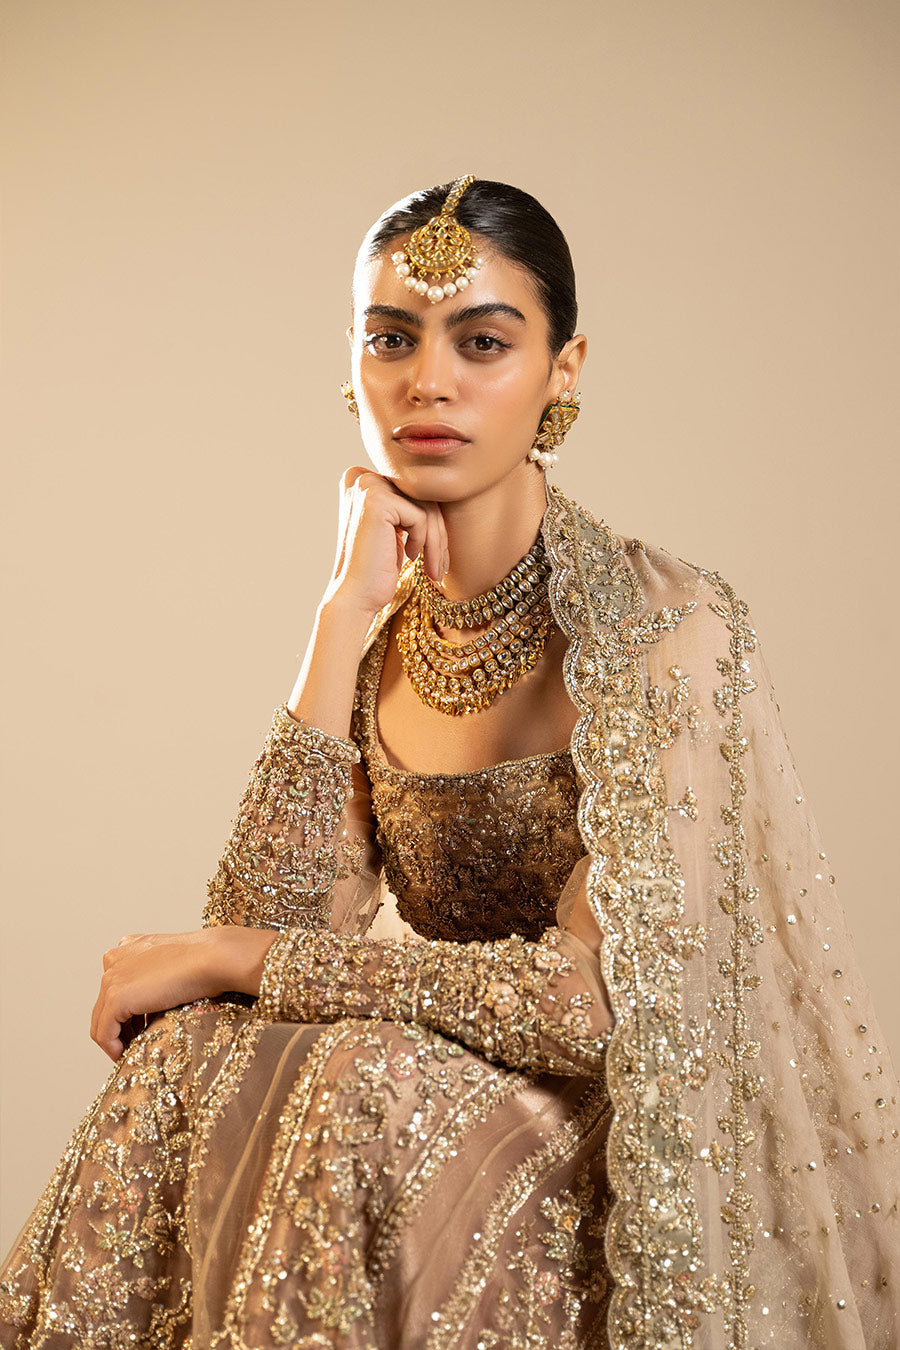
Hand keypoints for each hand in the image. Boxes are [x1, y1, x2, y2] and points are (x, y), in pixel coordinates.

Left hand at [90, 926, 277, 1061]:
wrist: (212, 958)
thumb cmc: (204, 961)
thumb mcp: (173, 965)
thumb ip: (155, 977)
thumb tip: (154, 1004)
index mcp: (127, 947)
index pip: (115, 987)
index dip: (125, 1011)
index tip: (138, 1028)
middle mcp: (114, 959)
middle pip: (105, 1005)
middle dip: (119, 1028)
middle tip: (135, 1045)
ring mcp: (112, 978)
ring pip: (101, 1021)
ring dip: (115, 1040)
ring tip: (133, 1052)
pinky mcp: (116, 997)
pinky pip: (103, 1033)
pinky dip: (112, 1048)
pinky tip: (126, 1054)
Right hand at [325, 466, 448, 618]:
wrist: (355, 597)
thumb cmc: (376, 569)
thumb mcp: (393, 529)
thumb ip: (407, 505)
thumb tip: (445, 490)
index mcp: (361, 479)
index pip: (413, 492)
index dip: (430, 523)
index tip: (436, 552)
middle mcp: (360, 477)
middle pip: (421, 497)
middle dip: (437, 534)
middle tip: (441, 564)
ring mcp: (367, 486)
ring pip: (425, 508)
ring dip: (436, 542)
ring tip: (434, 568)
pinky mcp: (377, 500)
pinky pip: (421, 517)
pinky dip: (423, 542)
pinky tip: (409, 556)